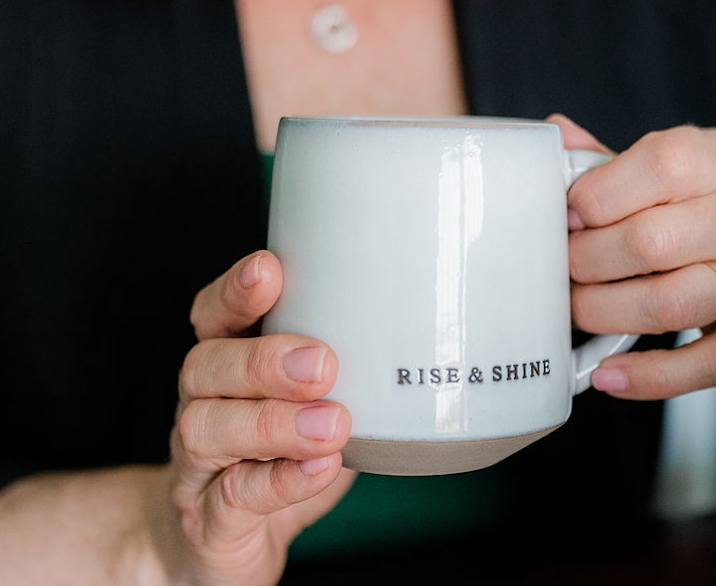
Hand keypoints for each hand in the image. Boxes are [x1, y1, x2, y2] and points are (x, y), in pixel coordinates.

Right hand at [161, 250, 353, 584]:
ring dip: (274, 422)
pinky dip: (280, 481)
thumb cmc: (280, 458)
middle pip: (205, 367)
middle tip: (322, 363)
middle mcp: (201, 407)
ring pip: (207, 430)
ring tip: (332, 424)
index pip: (213, 318)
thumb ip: (345, 371)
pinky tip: (320, 468)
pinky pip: (233, 496)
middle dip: (264, 360)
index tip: (269, 269)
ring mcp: (197, 466)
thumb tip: (421, 331)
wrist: (226, 542)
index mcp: (225, 369)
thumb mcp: (312, 405)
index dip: (234, 293)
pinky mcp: (208, 519)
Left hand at [551, 114, 715, 398]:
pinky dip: (650, 377)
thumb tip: (555, 134)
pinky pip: (703, 365)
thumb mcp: (689, 162)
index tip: (568, 216)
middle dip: (586, 260)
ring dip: (605, 312)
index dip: (596, 196)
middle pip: (649, 242)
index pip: (657, 167)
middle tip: (565, 267)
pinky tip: (608, 375)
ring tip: (580, 308)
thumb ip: (618, 158)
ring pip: (669, 305)